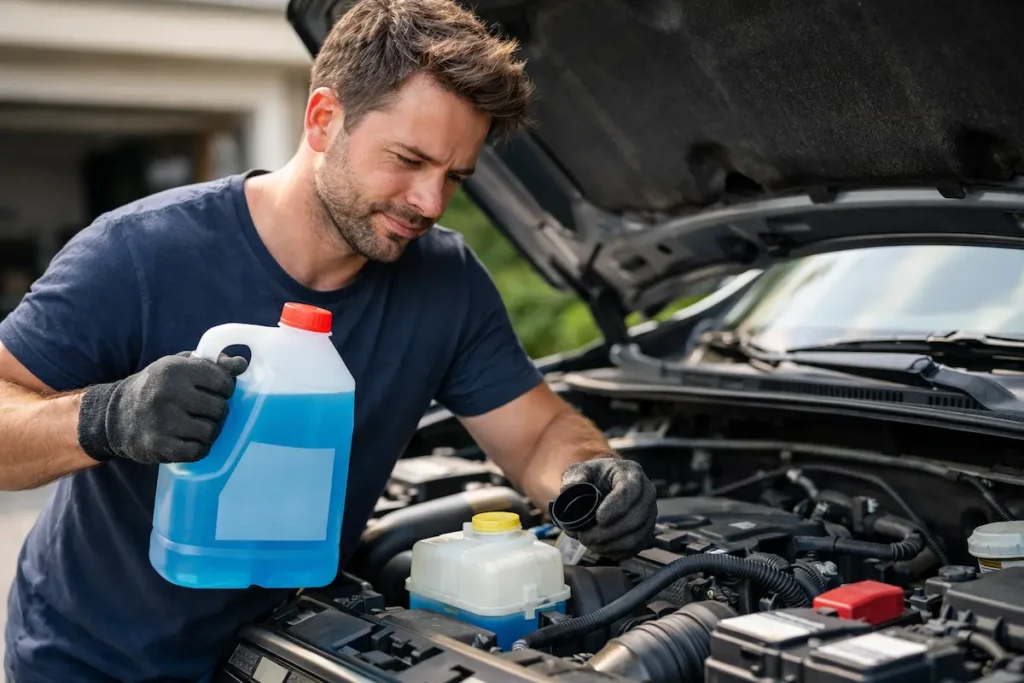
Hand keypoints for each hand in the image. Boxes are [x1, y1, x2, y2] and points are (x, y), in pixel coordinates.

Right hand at [78, 351, 247, 464]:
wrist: (116, 414)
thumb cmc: (157, 387)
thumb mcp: (180, 366)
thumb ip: (213, 363)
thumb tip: (241, 364)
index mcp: (174, 369)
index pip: (223, 382)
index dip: (225, 389)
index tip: (215, 391)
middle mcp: (167, 394)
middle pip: (219, 409)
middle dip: (217, 412)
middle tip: (205, 411)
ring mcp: (161, 421)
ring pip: (211, 432)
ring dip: (209, 431)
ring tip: (197, 425)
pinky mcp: (158, 446)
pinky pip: (197, 452)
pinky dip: (199, 448)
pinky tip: (189, 440)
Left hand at [558, 455, 657, 559]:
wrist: (606, 484)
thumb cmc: (596, 476)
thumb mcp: (582, 470)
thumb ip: (574, 478)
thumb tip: (569, 489)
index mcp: (631, 473)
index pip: (629, 491)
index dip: (615, 507)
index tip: (598, 518)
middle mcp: (646, 493)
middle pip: (635, 518)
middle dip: (608, 532)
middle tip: (584, 537)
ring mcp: (649, 513)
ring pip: (637, 536)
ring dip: (611, 544)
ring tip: (589, 544)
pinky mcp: (647, 530)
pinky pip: (636, 546)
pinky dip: (617, 551)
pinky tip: (600, 548)